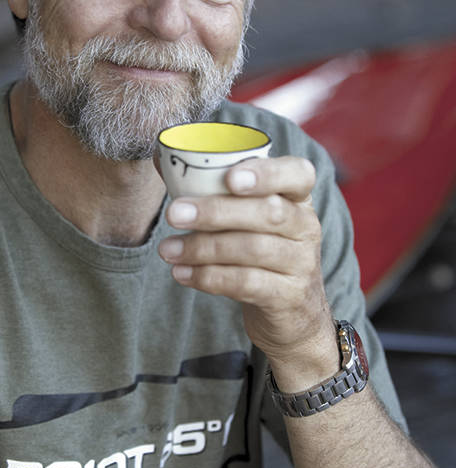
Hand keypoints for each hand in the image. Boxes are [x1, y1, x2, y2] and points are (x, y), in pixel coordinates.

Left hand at [158, 156, 336, 384]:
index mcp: (297, 197)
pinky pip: (247, 283)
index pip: (299, 174)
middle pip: (268, 212)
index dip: (266, 173)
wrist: (292, 311)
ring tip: (167, 249)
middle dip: (217, 211)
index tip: (229, 178)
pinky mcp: (288, 295)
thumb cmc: (257, 248)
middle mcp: (305, 226)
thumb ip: (211, 186)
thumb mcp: (246, 216)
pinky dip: (209, 277)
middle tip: (174, 214)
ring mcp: (301, 262)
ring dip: (203, 248)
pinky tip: (181, 273)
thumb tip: (163, 156)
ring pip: (253, 249)